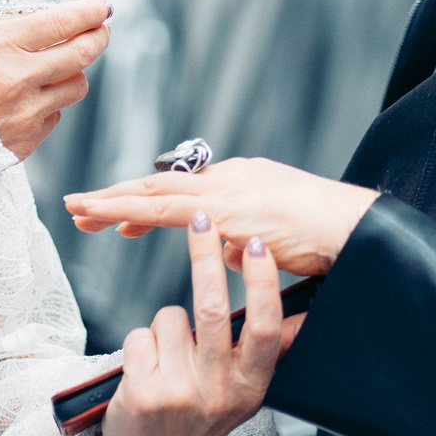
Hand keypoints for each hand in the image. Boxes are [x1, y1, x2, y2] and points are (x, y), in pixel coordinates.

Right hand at [0, 0, 109, 160]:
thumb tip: (11, 19)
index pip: (61, 23)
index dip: (89, 12)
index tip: (101, 6)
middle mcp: (17, 78)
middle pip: (83, 53)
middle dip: (98, 37)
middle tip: (101, 30)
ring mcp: (26, 113)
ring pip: (77, 86)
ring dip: (74, 73)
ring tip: (60, 68)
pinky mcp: (27, 141)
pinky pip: (55, 116)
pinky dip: (50, 105)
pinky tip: (29, 101)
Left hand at [65, 156, 378, 277]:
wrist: (356, 230)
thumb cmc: (327, 239)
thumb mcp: (276, 242)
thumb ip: (245, 244)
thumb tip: (225, 255)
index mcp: (240, 184)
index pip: (182, 192)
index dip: (146, 203)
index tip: (117, 219)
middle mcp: (229, 180)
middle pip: (160, 186)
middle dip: (117, 197)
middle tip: (79, 207)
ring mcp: (227, 192)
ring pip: (156, 193)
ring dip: (113, 201)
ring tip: (79, 210)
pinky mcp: (227, 210)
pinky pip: (170, 210)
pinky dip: (136, 211)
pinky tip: (113, 219)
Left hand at [85, 213, 283, 435]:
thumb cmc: (193, 417)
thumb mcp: (238, 394)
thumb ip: (261, 354)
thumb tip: (305, 313)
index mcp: (251, 387)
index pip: (264, 327)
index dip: (261, 282)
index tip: (256, 243)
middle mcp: (220, 392)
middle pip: (213, 308)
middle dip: (205, 254)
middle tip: (201, 218)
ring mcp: (181, 394)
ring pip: (169, 318)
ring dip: (163, 327)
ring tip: (164, 361)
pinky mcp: (145, 395)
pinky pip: (140, 337)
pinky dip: (139, 345)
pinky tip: (142, 375)